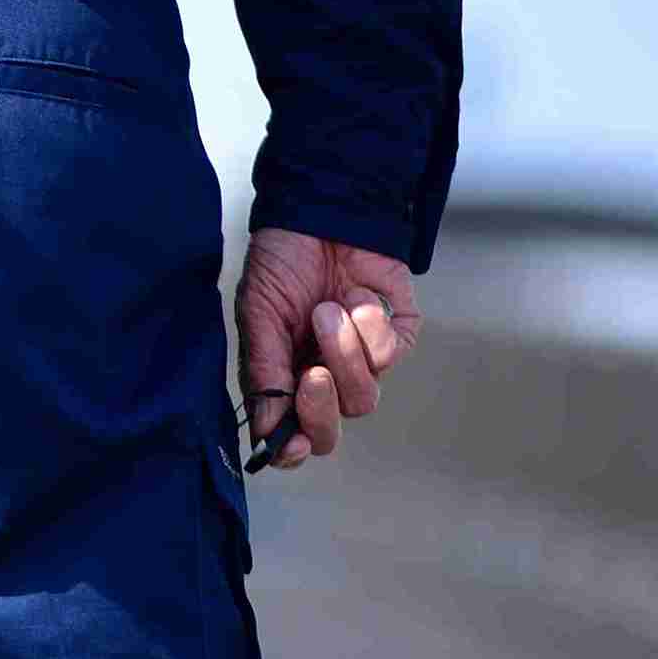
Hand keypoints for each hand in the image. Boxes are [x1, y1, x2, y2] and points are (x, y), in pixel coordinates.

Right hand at [236, 232, 421, 471]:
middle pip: (335, 424)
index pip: (295, 432)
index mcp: (286, 376)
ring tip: (328, 308)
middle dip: (323, 404)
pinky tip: (356, 294)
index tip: (291, 445)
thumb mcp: (258, 314)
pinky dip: (371, 323)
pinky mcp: (399, 335)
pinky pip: (393, 352)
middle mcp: (327, 374)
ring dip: (345, 349)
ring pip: (366, 392)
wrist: (322, 212)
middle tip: (311, 372)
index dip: (294, 447)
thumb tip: (266, 429)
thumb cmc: (283, 262)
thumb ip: (263, 370)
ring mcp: (365, 358)